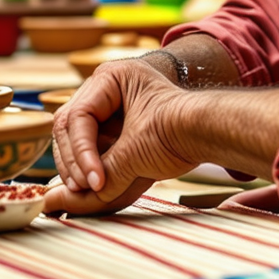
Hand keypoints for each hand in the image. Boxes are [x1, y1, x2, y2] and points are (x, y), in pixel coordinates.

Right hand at [45, 60, 198, 216]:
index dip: (81, 153)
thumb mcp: (138, 152)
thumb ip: (103, 175)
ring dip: (77, 167)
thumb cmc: (181, 128)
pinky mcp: (113, 128)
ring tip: (84, 192)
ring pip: (75, 139)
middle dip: (74, 161)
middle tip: (80, 189)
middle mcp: (104, 89)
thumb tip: (66, 200)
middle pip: (70, 127)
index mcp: (110, 78)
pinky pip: (90, 147)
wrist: (212, 132)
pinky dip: (89, 167)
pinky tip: (90, 187)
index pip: (77, 118)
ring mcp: (107, 109)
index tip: (93, 182)